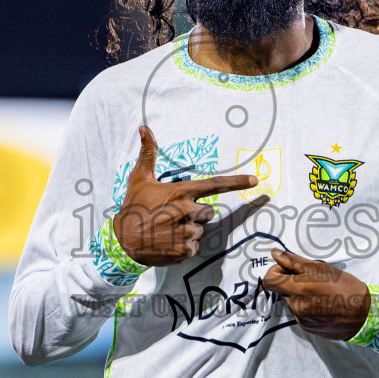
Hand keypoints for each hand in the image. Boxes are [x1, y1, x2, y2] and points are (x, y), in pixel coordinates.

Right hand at [114, 126, 256, 265]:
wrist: (123, 239)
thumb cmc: (133, 206)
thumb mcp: (140, 178)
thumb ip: (148, 154)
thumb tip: (145, 128)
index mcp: (182, 192)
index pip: (216, 184)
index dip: (237, 182)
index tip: (255, 180)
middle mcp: (188, 211)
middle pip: (207, 212)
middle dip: (195, 214)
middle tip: (172, 215)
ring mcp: (187, 231)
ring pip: (200, 230)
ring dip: (188, 230)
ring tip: (167, 229)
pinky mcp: (185, 249)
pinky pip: (195, 246)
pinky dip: (184, 246)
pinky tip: (168, 242)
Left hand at [261, 249, 371, 339]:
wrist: (364, 315)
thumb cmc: (345, 286)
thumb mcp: (322, 268)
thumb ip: (294, 262)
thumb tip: (274, 253)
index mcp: (300, 288)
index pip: (270, 280)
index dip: (275, 272)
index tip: (288, 270)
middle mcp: (297, 306)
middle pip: (281, 291)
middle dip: (291, 283)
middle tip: (310, 280)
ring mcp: (301, 319)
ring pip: (291, 302)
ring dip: (299, 295)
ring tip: (320, 294)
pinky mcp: (307, 328)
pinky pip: (299, 313)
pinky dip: (306, 307)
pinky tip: (322, 305)